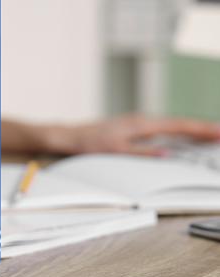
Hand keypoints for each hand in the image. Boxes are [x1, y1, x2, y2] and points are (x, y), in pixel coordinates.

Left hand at [69, 114, 219, 156]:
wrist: (72, 136)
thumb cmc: (91, 143)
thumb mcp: (116, 151)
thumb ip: (142, 153)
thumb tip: (167, 155)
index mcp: (141, 124)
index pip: (178, 126)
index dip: (200, 129)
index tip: (219, 132)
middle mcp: (142, 120)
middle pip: (179, 124)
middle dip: (202, 128)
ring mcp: (139, 123)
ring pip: (172, 125)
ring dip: (191, 130)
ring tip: (212, 135)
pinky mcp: (134, 127)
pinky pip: (162, 129)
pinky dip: (177, 132)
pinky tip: (184, 137)